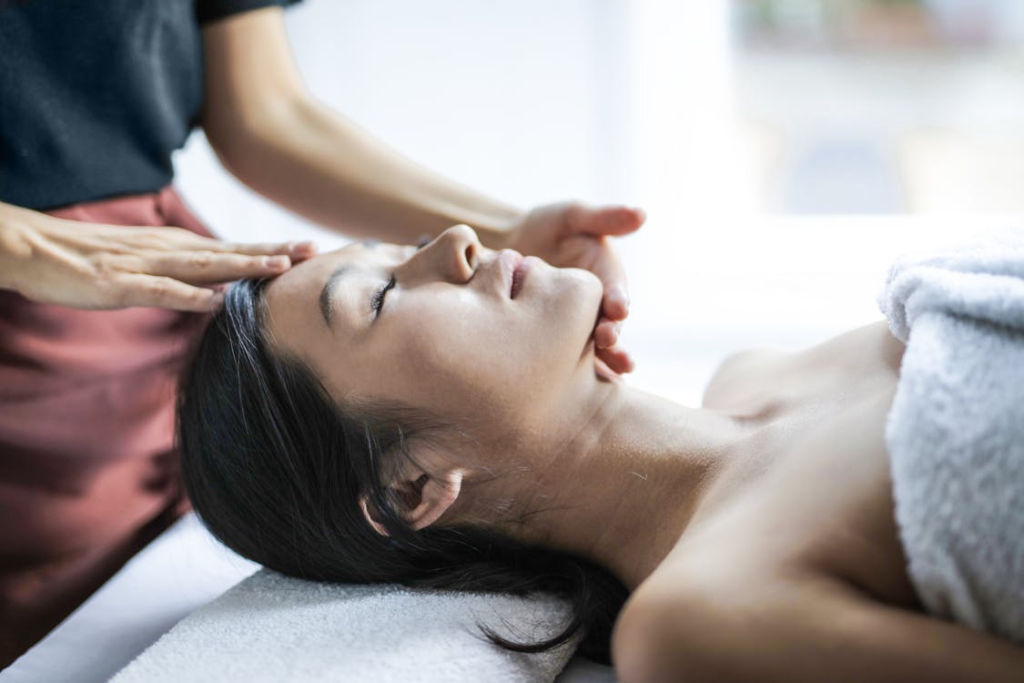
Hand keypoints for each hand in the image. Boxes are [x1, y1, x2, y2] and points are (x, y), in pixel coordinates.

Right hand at [0, 211, 316, 310]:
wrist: (35, 248)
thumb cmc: (91, 259)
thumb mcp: (145, 262)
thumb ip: (182, 272)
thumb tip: (218, 289)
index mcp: (175, 247)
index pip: (233, 248)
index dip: (271, 248)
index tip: (309, 248)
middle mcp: (168, 250)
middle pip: (229, 251)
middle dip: (273, 251)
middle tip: (313, 248)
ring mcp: (145, 265)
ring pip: (203, 266)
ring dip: (242, 265)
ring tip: (279, 266)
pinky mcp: (120, 284)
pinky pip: (159, 291)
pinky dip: (188, 297)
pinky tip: (215, 302)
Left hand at [503, 202, 644, 377]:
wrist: (506, 249)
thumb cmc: (543, 228)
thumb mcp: (571, 217)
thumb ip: (602, 217)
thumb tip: (641, 213)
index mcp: (604, 277)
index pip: (615, 290)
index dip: (619, 299)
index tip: (619, 307)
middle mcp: (596, 307)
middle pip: (609, 325)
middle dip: (612, 334)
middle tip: (607, 340)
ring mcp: (578, 327)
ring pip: (594, 349)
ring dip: (602, 360)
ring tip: (607, 370)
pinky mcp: (557, 342)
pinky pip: (569, 362)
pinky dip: (577, 376)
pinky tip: (576, 393)